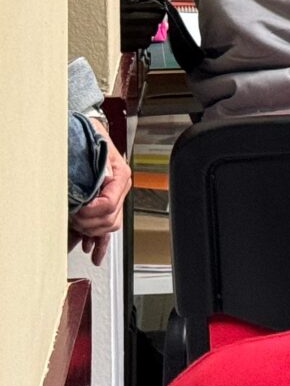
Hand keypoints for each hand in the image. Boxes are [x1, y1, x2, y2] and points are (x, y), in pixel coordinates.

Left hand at [70, 139, 130, 264]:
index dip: (91, 211)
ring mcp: (113, 198)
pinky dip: (100, 243)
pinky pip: (107, 229)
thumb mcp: (96, 148)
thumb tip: (99, 183)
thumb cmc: (92, 138)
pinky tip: (94, 253)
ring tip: (77, 232)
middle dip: (88, 223)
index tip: (78, 210)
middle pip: (109, 219)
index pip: (109, 204)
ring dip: (91, 232)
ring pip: (108, 227)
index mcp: (120, 176)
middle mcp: (119, 189)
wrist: (89, 132)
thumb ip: (99, 168)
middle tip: (73, 218)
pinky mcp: (105, 205)